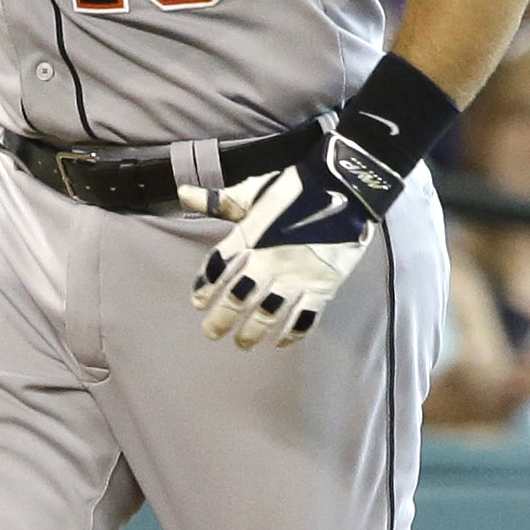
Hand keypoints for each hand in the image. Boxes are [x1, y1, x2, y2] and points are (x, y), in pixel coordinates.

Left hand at [182, 148, 379, 350]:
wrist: (346, 187)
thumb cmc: (296, 187)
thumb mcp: (254, 191)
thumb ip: (219, 201)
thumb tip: (182, 193)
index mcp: (249, 237)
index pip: (218, 268)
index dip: (205, 287)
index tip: (198, 302)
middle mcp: (268, 261)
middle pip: (238, 298)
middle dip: (222, 319)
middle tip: (212, 333)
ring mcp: (297, 276)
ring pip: (268, 314)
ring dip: (253, 332)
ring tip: (243, 343)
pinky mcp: (323, 285)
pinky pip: (305, 317)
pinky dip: (293, 332)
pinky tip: (282, 342)